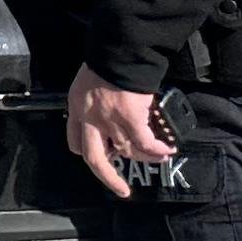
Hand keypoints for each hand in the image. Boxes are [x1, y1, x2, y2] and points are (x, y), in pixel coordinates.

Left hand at [65, 68, 175, 199]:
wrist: (119, 50)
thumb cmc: (105, 61)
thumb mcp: (86, 82)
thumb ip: (92, 102)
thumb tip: (107, 114)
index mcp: (75, 108)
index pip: (74, 141)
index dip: (87, 151)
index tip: (102, 155)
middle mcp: (89, 119)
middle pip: (95, 159)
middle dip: (109, 178)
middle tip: (122, 190)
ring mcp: (110, 120)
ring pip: (127, 151)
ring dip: (146, 157)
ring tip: (160, 156)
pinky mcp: (130, 117)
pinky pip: (145, 142)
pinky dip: (158, 149)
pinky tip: (167, 149)